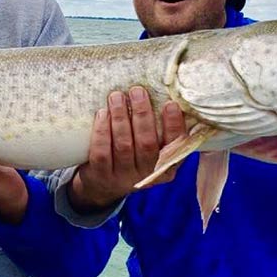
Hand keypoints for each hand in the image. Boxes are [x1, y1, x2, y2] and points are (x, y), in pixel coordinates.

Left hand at [68, 87, 186, 213]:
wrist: (103, 185)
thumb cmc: (133, 157)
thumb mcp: (152, 151)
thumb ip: (160, 131)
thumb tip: (166, 94)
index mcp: (166, 168)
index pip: (175, 146)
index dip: (173, 125)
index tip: (170, 104)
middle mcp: (146, 175)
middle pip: (146, 144)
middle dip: (142, 114)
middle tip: (137, 91)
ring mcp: (123, 178)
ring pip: (123, 146)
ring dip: (120, 118)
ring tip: (117, 97)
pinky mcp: (101, 176)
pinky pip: (102, 152)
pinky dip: (102, 131)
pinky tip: (102, 114)